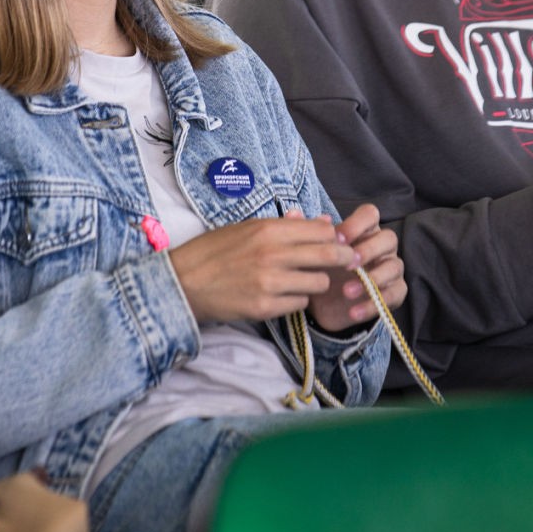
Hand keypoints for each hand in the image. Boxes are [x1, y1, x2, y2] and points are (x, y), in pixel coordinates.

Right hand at [167, 210, 355, 323]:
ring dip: (316, 282)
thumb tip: (323, 223)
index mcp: (267, 230)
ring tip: (304, 281)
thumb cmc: (213, 252)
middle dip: (344, 259)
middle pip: (328, 255)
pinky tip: (284, 295)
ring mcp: (269, 282)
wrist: (183, 283)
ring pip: (318, 283)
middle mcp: (272, 254)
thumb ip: (285, 226)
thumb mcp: (246, 228)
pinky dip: (296, 300)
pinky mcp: (264, 307)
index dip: (335, 237)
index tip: (338, 243)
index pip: (321, 230)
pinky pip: (299, 304)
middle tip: (349, 263)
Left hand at [307, 203, 404, 331]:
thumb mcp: (311, 253)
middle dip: (369, 250)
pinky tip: (353, 312)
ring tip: (346, 291)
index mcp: (364, 230)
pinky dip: (373, 304)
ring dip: (372, 280)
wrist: (324, 305)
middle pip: (389, 238)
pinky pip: (393, 295)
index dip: (357, 224)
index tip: (338, 240)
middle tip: (347, 265)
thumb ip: (302, 232)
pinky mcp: (395, 292)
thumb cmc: (322, 270)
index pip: (370, 214)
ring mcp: (391, 268)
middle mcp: (382, 246)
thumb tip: (293, 213)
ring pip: (394, 267)